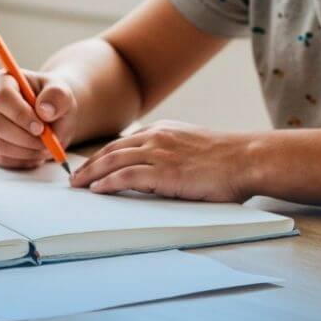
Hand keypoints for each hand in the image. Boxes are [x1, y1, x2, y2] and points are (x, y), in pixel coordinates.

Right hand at [0, 68, 76, 169]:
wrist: (49, 115)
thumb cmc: (52, 101)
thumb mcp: (62, 93)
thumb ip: (57, 97)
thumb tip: (44, 112)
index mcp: (1, 80)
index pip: (2, 97)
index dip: (21, 115)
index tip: (41, 128)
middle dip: (24, 138)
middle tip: (46, 143)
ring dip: (24, 151)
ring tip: (44, 148)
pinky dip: (20, 160)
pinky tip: (34, 153)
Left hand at [71, 120, 250, 202]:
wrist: (246, 158)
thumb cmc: (226, 157)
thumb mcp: (191, 145)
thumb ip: (170, 150)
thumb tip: (158, 166)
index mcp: (162, 131)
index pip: (122, 142)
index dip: (101, 155)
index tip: (89, 166)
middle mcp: (155, 137)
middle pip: (111, 150)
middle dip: (89, 165)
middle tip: (74, 178)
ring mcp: (159, 153)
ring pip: (113, 161)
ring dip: (92, 174)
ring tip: (78, 186)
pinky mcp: (164, 171)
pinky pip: (127, 176)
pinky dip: (108, 182)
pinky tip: (98, 190)